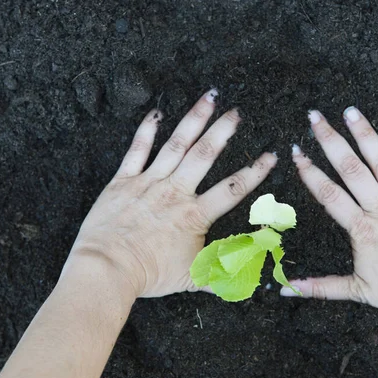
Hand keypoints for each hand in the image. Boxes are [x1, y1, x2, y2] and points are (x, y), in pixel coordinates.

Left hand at [66, 90, 276, 297]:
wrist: (108, 269)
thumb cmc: (149, 274)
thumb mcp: (193, 277)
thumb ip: (224, 272)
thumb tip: (252, 274)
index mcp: (195, 214)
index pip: (233, 188)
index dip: (255, 171)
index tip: (270, 156)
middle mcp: (175, 192)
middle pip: (205, 155)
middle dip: (223, 131)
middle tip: (236, 113)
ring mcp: (149, 183)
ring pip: (176, 145)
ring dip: (194, 121)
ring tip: (209, 100)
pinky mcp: (124, 181)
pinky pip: (137, 150)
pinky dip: (146, 130)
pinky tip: (157, 113)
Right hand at [282, 107, 377, 320]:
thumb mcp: (358, 291)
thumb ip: (320, 286)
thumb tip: (286, 290)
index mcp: (362, 229)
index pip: (329, 194)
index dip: (310, 172)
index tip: (297, 152)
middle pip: (351, 169)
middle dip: (331, 140)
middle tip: (316, 117)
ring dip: (365, 135)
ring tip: (351, 112)